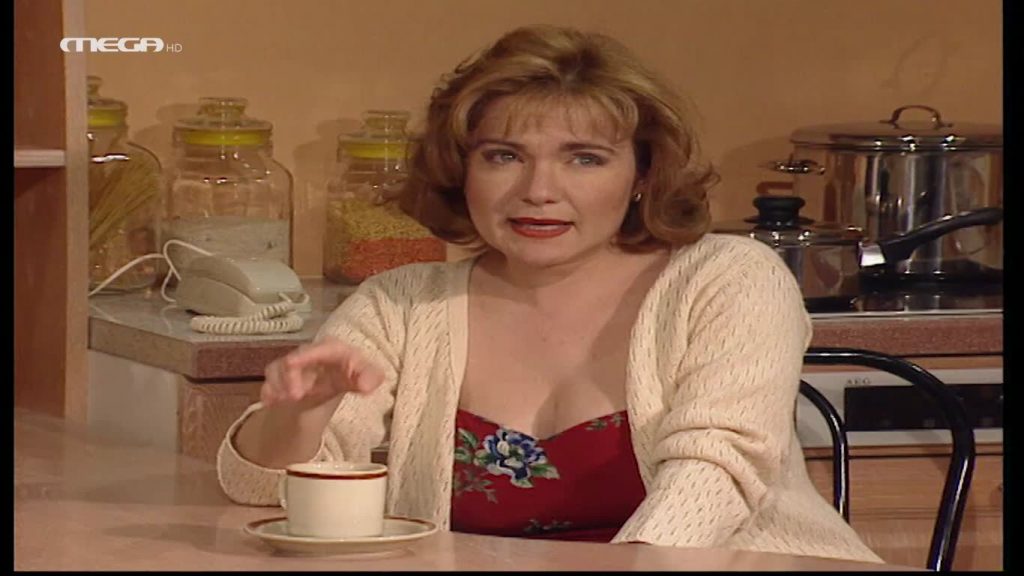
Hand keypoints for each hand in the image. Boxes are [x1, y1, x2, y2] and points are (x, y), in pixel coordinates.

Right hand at [260, 336, 384, 407]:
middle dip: (290, 376)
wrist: (333, 384)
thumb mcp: (366, 377)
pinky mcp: (280, 376)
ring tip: (285, 401)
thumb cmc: (351, 375)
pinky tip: (271, 402)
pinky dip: (268, 392)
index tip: (292, 364)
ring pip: (277, 369)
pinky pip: (269, 381)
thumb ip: (370, 378)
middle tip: (294, 396)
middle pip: (294, 359)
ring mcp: (292, 364)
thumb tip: (365, 385)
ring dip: (278, 386)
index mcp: (332, 349)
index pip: (320, 348)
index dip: (306, 355)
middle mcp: (310, 353)